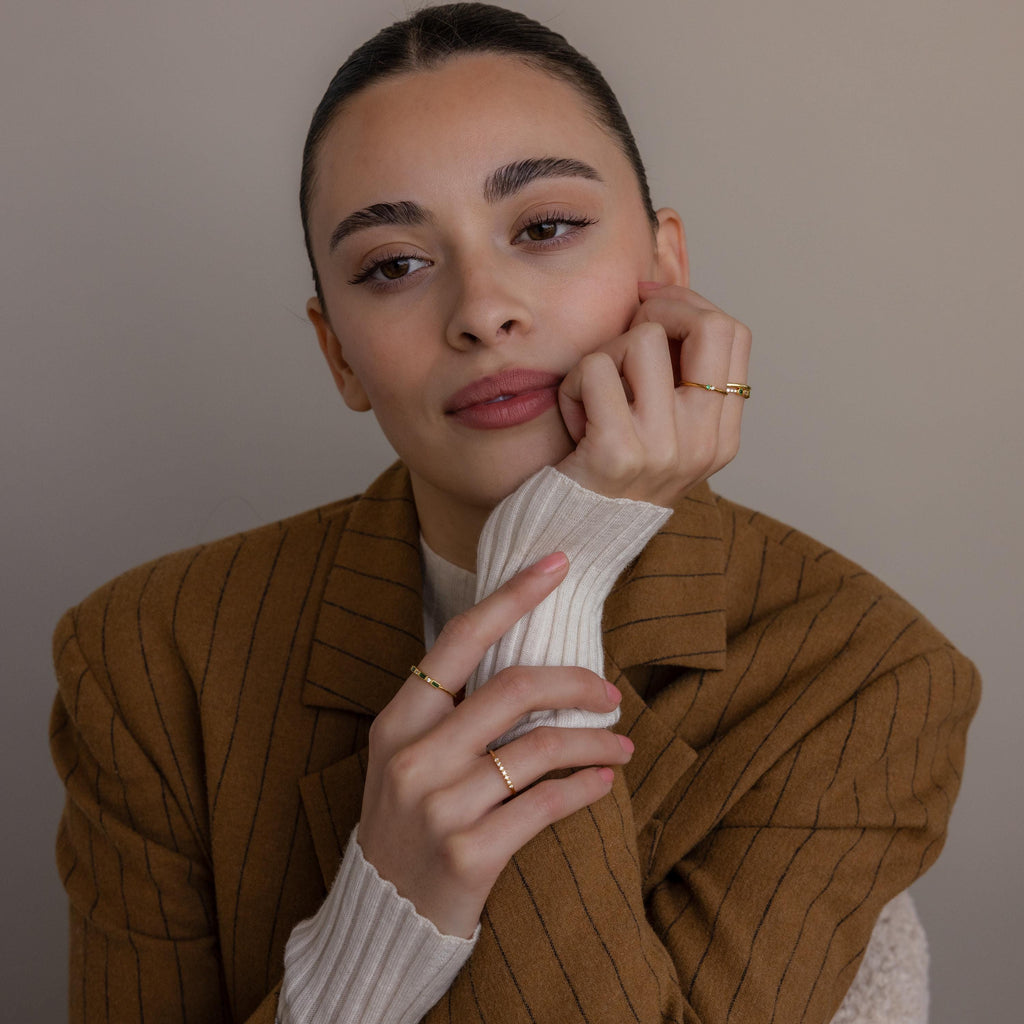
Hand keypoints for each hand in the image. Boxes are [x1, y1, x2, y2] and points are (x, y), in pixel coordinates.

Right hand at [357, 552, 633, 938]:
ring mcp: (440, 805)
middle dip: (576, 682)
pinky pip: (547, 805)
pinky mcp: (469, 853)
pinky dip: (586, 788)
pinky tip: (603, 783)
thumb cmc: (408, 822)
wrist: (383, 917)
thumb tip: (527, 662)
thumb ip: (451, 712)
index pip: (460, 638)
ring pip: (541, 748)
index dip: (512, 595)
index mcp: (398, 721)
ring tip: (621, 745)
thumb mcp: (409, 757)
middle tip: (610, 690)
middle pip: (515, 688)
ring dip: (595, 741)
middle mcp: (414, 756)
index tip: (555, 563)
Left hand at [556, 282, 751, 506]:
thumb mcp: (665, 436)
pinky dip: (573, 385)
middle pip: (708, 326)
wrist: (576, 539)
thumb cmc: (611, 476)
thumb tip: (665, 303)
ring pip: (642, 339)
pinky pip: (595, 368)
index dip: (690, 305)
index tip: (652, 307)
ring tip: (595, 393)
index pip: (735, 335)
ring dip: (605, 354)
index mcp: (722, 436)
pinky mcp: (618, 450)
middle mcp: (703, 442)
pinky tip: (575, 417)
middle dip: (660, 308)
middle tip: (628, 328)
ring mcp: (664, 448)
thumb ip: (680, 383)